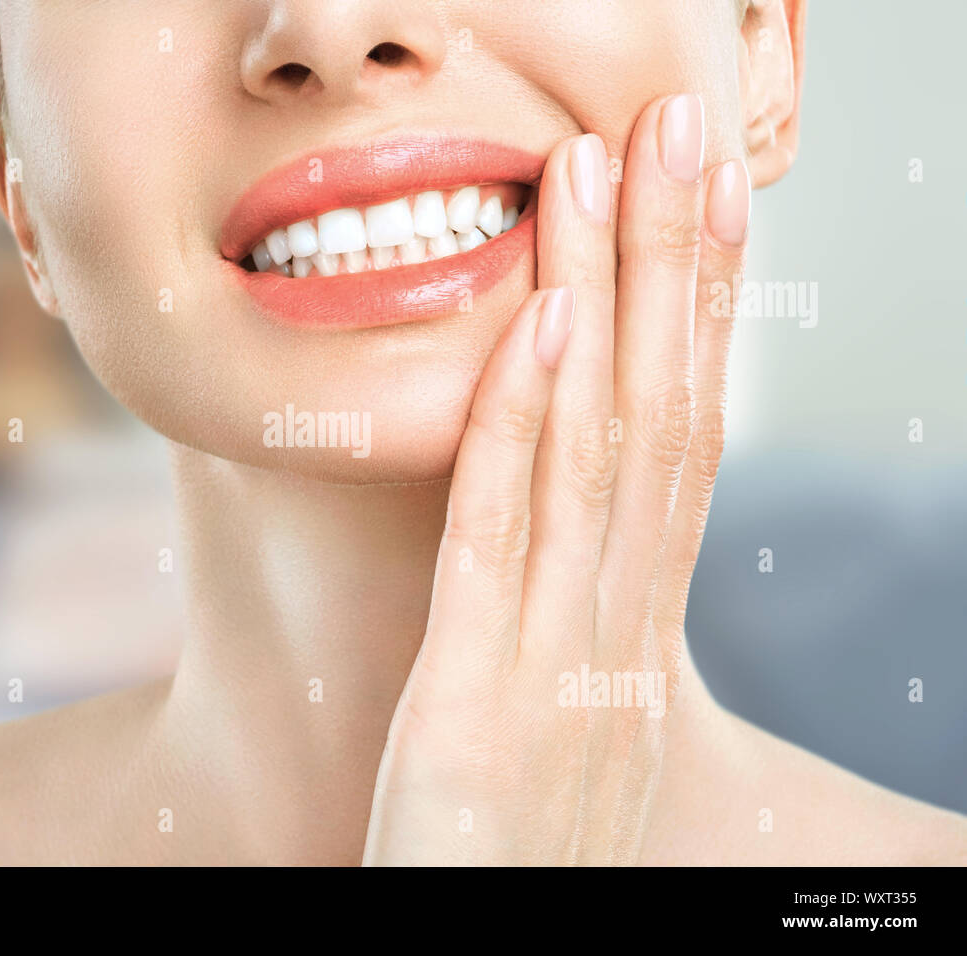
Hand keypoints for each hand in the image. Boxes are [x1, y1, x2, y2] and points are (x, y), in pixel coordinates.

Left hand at [363, 94, 750, 864]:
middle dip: (673, 266)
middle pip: (661, 417)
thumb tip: (571, 518)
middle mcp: (617, 630)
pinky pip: (507, 544)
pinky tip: (539, 328)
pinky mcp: (478, 707)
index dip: (701, 317)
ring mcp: (559, 664)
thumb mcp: (561, 718)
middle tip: (682, 130)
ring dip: (605, 303)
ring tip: (607, 175)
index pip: (684, 442)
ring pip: (597, 453)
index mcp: (634, 630)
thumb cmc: (515, 850)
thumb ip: (571, 616)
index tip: (710, 204)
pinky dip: (526, 429)